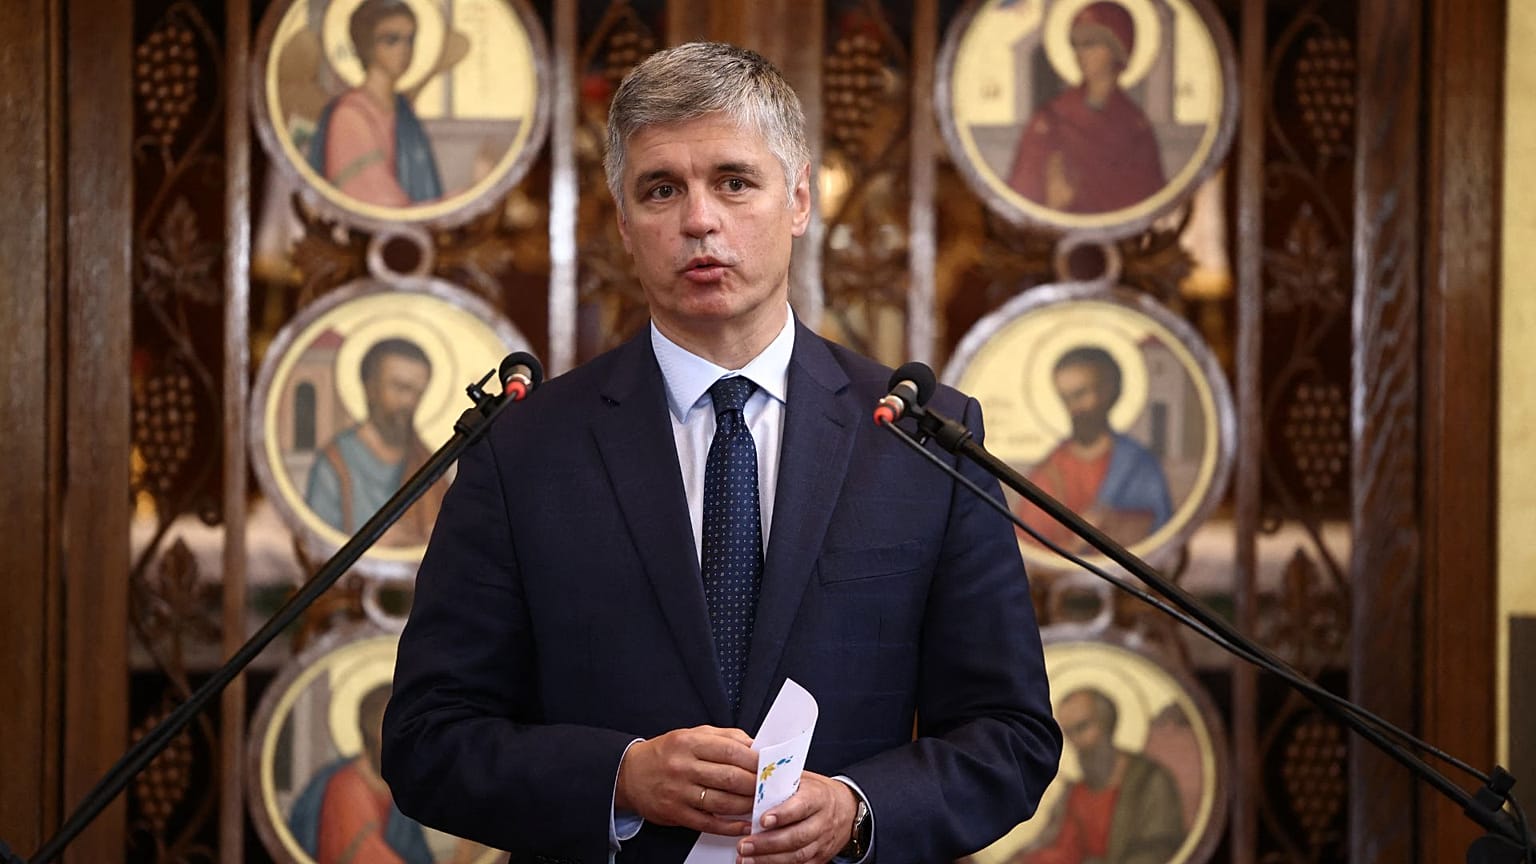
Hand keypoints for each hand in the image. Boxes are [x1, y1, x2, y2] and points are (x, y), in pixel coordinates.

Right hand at [615, 726, 757, 835]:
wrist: (629, 774)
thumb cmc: (666, 753)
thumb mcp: (692, 734)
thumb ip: (724, 737)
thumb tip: (755, 746)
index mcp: (689, 742)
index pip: (731, 750)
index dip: (754, 760)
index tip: (769, 765)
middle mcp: (683, 766)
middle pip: (729, 777)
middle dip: (755, 784)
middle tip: (769, 787)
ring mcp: (679, 791)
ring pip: (722, 801)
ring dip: (746, 805)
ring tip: (760, 804)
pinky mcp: (675, 813)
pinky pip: (708, 822)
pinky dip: (730, 826)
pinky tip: (743, 824)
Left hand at [737, 772, 855, 863]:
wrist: (847, 809)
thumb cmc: (818, 792)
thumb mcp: (803, 779)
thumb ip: (780, 782)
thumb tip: (750, 778)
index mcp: (818, 797)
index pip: (801, 806)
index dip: (782, 814)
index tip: (763, 820)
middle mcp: (822, 822)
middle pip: (796, 836)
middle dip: (768, 843)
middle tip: (744, 845)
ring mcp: (822, 842)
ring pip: (797, 856)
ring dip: (769, 859)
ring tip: (746, 859)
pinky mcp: (819, 858)